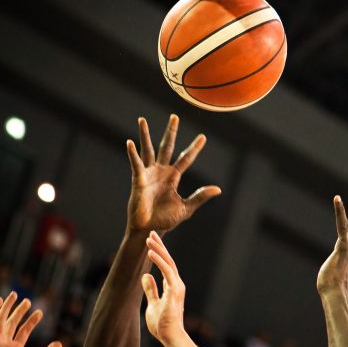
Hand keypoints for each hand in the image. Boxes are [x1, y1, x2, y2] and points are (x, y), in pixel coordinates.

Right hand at [126, 114, 220, 231]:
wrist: (149, 229)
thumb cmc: (165, 220)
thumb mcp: (186, 207)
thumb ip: (200, 196)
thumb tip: (218, 189)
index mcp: (173, 177)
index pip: (186, 158)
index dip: (194, 148)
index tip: (202, 137)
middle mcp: (161, 171)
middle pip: (166, 147)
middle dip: (170, 132)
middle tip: (174, 117)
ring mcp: (148, 174)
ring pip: (147, 150)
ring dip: (145, 135)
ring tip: (142, 120)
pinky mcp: (138, 180)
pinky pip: (136, 164)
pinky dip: (132, 153)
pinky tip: (130, 142)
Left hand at [141, 232, 187, 345]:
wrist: (170, 336)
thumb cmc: (163, 324)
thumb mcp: (153, 304)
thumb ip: (151, 290)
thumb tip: (145, 276)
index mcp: (172, 286)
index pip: (165, 265)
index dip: (158, 253)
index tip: (151, 242)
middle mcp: (176, 284)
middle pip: (168, 260)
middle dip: (159, 246)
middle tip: (151, 233)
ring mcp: (177, 286)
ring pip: (168, 263)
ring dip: (158, 249)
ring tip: (149, 238)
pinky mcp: (175, 290)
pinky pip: (166, 271)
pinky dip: (158, 261)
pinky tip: (151, 252)